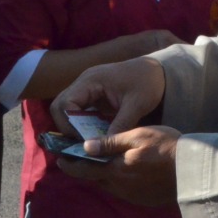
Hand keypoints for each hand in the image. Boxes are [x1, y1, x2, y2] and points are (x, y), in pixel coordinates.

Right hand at [51, 56, 167, 136]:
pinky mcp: (93, 96)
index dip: (68, 124)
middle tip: (83, 144)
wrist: (157, 70)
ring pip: (67, 110)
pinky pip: (79, 112)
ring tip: (90, 143)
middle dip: (67, 128)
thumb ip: (121, 124)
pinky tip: (96, 137)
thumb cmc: (148, 82)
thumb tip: (105, 148)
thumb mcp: (137, 104)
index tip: (84, 140)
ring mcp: (87, 89)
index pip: (65, 103)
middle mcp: (84, 83)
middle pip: (60, 107)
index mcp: (91, 80)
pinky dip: (83, 125)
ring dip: (74, 128)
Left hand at [56, 125, 180, 207]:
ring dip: (100, 175)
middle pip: (94, 178)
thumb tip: (84, 147)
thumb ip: (110, 142)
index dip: (69, 164)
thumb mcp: (137, 135)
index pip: (84, 169)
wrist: (193, 170)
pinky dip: (115, 180)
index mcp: (115, 170)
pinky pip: (122, 190)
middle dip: (84, 169)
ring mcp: (132, 195)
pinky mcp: (142, 199)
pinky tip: (121, 171)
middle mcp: (120, 186)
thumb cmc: (166, 146)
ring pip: (108, 185)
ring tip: (98, 163)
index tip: (59, 158)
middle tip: (76, 158)